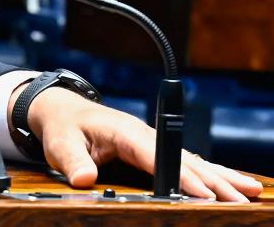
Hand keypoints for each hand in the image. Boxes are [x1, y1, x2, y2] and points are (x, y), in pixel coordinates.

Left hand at [24, 86, 262, 200]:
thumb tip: (82, 179)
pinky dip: (211, 173)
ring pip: (192, 160)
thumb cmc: (63, 126)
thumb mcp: (58, 143)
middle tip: (240, 200)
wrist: (62, 110)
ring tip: (251, 190)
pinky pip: (187, 161)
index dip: (181, 176)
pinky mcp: (153, 149)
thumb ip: (71, 160)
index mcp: (124, 132)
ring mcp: (151, 141)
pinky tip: (233, 182)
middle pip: (184, 159)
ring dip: (221, 176)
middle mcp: (143, 134)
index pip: (157, 156)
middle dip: (214, 180)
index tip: (204, 195)